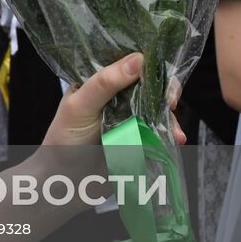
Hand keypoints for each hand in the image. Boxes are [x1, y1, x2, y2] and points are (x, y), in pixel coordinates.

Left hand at [42, 54, 187, 147]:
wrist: (64, 181)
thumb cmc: (63, 140)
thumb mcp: (80, 105)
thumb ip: (105, 83)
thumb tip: (138, 60)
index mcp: (99, 81)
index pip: (128, 64)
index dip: (149, 65)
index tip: (161, 76)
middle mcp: (116, 97)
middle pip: (149, 87)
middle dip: (165, 93)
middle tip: (172, 103)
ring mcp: (129, 119)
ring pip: (157, 111)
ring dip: (170, 119)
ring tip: (176, 133)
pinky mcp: (137, 140)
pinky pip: (158, 133)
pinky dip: (169, 136)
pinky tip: (176, 141)